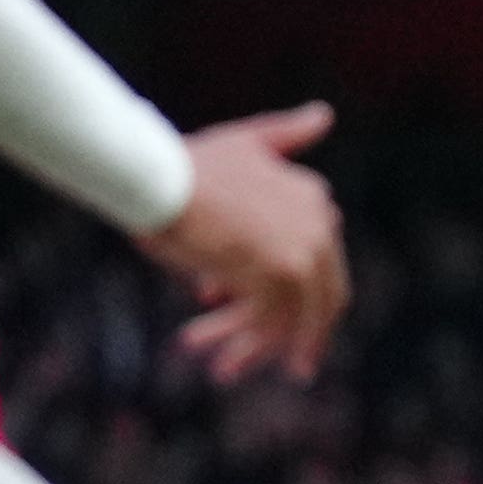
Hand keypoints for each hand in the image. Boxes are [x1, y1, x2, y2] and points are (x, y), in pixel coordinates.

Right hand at [143, 102, 346, 382]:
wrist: (156, 174)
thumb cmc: (186, 163)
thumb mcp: (247, 143)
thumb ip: (287, 135)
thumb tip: (326, 114)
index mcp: (314, 197)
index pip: (318, 264)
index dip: (286, 293)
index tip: (241, 305)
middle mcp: (318, 224)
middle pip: (316, 300)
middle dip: (295, 335)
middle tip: (283, 365)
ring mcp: (301, 250)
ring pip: (287, 318)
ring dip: (253, 347)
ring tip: (224, 369)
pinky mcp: (278, 273)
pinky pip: (267, 325)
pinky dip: (242, 346)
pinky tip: (214, 360)